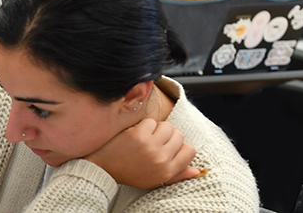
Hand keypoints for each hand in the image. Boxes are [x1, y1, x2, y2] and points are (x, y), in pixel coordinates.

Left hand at [83, 118, 200, 189]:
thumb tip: (197, 170)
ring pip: (167, 126)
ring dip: (158, 129)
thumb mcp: (156, 180)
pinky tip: (137, 133)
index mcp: (167, 170)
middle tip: (156, 141)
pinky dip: (145, 125)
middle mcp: (161, 158)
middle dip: (168, 136)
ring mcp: (150, 145)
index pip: (190, 150)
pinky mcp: (138, 134)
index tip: (169, 147)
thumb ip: (177, 174)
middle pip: (179, 135)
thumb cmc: (131, 173)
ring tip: (147, 137)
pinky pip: (151, 121)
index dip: (180, 147)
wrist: (104, 168)